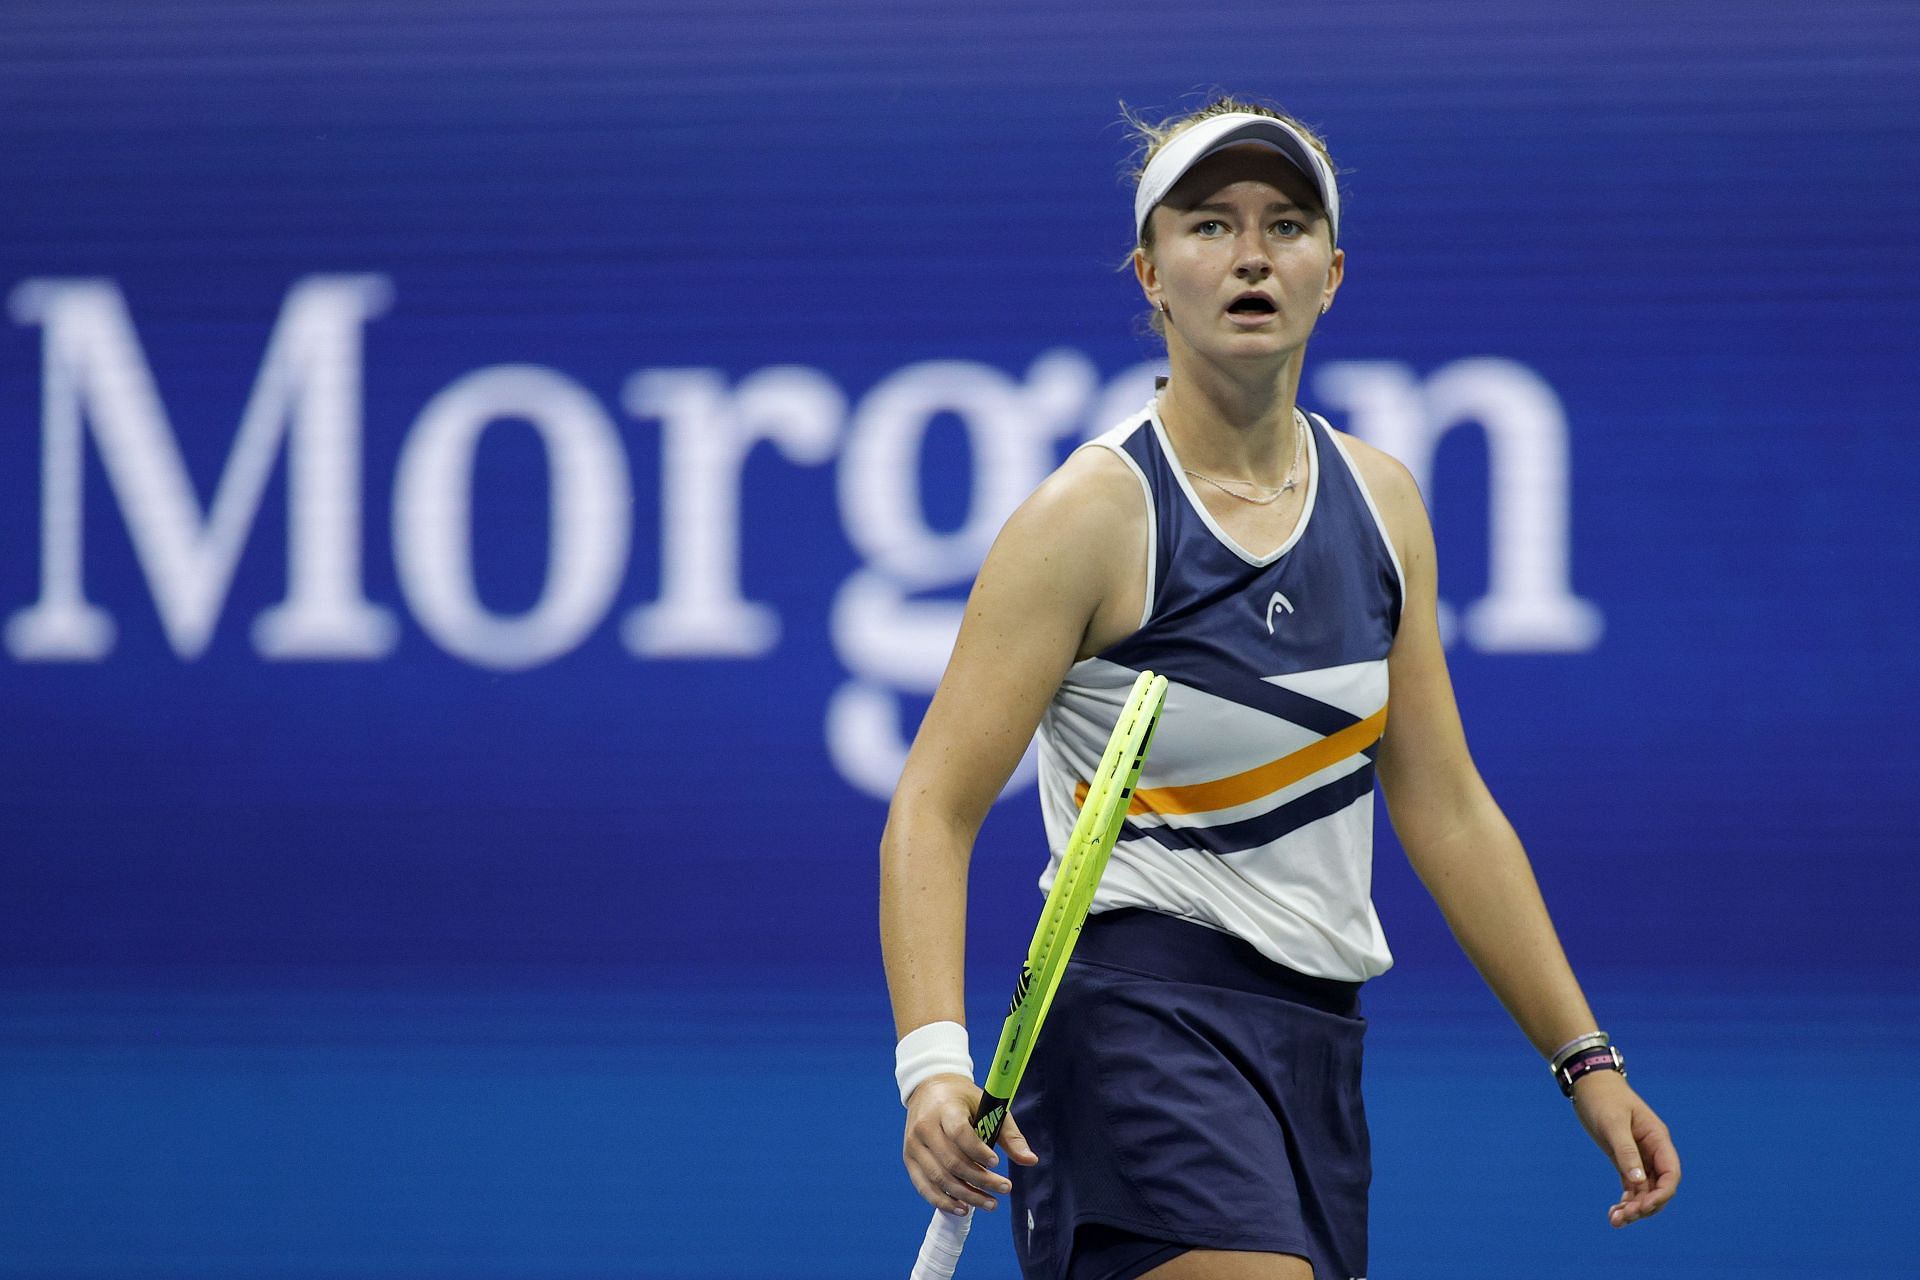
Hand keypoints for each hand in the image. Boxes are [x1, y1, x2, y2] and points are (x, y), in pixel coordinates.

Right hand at [901, 1074, 1038, 1216]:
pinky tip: (964, 1209)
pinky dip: (943, 1201)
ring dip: (966, 1195)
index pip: (959, 1134)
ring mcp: (913, 1145)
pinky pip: (924, 1187)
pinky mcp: (909, 1159)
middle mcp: (924, 1127)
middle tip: (1005, 1188)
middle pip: (951, 1161)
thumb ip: (1009, 1134)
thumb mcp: (987, 1106)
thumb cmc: (963, 1099)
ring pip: (939, 1178)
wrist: (929, 1088)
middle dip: (980, 1179)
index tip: (998, 1163)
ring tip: (991, 1203)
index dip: (978, 1151)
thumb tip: (1030, 1161)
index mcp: (944, 1108)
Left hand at [1569, 1070, 1680, 1226]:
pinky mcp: (1625, 1160)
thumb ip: (1626, 1151)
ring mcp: (1640, 1157)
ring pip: (1645, 1190)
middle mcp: (1653, 1151)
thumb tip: (1638, 1182)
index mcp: (1658, 1139)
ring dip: (1634, 1208)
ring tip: (1615, 1221)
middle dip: (1645, 1206)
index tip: (1643, 1207)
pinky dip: (1626, 1201)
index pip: (1670, 1174)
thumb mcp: (1612, 1123)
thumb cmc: (1603, 1098)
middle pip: (1659, 1188)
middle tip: (1623, 1218)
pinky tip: (1614, 1213)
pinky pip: (1632, 1187)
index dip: (1662, 1194)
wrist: (1589, 1083)